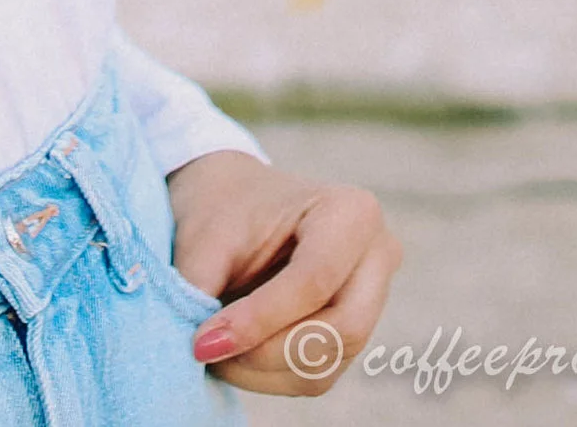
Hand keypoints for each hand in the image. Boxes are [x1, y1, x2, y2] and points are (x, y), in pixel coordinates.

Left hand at [160, 149, 399, 395]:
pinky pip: (317, 376)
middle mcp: (376, 256)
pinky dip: (269, 376)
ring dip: (262, 370)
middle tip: (209, 349)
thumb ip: (201, 287)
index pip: (316, 280)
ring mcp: (371, 301)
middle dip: (268, 350)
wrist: (233, 200)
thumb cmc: (221, 207)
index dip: (259, 318)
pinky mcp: (352, 336)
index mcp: (350, 212)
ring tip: (211, 349)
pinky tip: (233, 355)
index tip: (203, 340)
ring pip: (327, 363)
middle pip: (342, 329)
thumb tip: (200, 349)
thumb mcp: (204, 235)